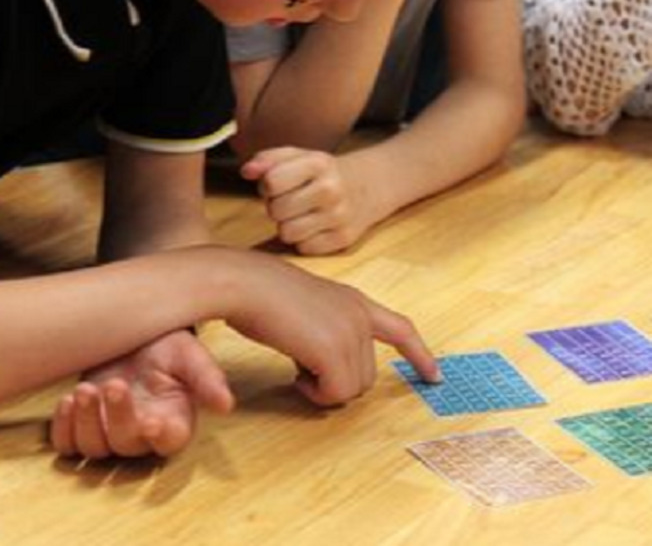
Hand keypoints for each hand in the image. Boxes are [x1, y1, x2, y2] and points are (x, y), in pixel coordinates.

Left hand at [50, 330, 233, 458]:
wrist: (129, 328)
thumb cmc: (164, 341)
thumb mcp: (188, 353)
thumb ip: (207, 378)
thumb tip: (226, 405)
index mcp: (174, 418)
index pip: (171, 442)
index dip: (161, 437)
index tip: (152, 422)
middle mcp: (142, 432)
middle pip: (128, 444)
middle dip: (118, 417)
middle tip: (114, 385)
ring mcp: (110, 431)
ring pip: (95, 448)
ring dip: (87, 422)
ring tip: (84, 390)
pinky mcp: (82, 426)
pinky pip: (67, 444)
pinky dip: (64, 428)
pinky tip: (67, 401)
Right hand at [222, 249, 440, 405]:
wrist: (242, 282)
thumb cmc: (261, 294)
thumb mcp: (305, 307)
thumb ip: (326, 328)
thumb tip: (325, 366)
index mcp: (354, 302)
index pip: (400, 328)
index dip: (418, 354)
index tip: (434, 375)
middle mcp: (359, 315)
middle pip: (367, 376)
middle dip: (337, 381)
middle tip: (303, 367)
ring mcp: (349, 332)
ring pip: (352, 389)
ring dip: (323, 386)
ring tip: (296, 363)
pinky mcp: (333, 350)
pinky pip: (336, 393)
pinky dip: (315, 393)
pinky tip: (294, 373)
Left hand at [241, 147, 385, 254]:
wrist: (369, 185)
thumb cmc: (324, 172)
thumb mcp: (299, 156)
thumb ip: (268, 159)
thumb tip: (246, 171)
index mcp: (318, 163)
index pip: (271, 182)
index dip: (267, 186)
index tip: (276, 185)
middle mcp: (331, 189)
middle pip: (276, 210)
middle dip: (277, 207)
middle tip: (291, 201)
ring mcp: (339, 216)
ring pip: (287, 233)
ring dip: (288, 226)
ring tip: (301, 214)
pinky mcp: (343, 239)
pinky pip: (304, 248)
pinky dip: (304, 239)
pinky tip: (314, 226)